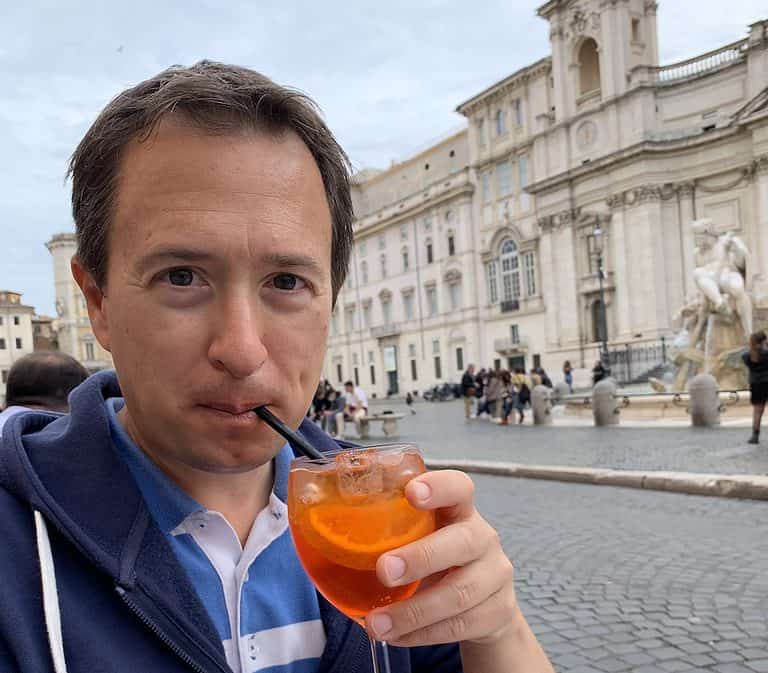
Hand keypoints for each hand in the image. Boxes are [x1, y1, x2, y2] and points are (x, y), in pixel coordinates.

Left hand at [366, 470, 517, 646]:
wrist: (485, 601)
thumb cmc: (438, 559)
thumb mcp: (422, 535)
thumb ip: (389, 526)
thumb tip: (315, 527)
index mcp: (460, 510)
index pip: (459, 486)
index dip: (439, 487)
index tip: (410, 493)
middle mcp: (482, 537)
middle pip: (462, 541)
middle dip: (421, 557)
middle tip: (384, 569)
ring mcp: (494, 575)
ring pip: (459, 593)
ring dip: (413, 611)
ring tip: (377, 623)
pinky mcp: (496, 612)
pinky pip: (460, 625)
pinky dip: (423, 634)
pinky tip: (396, 636)